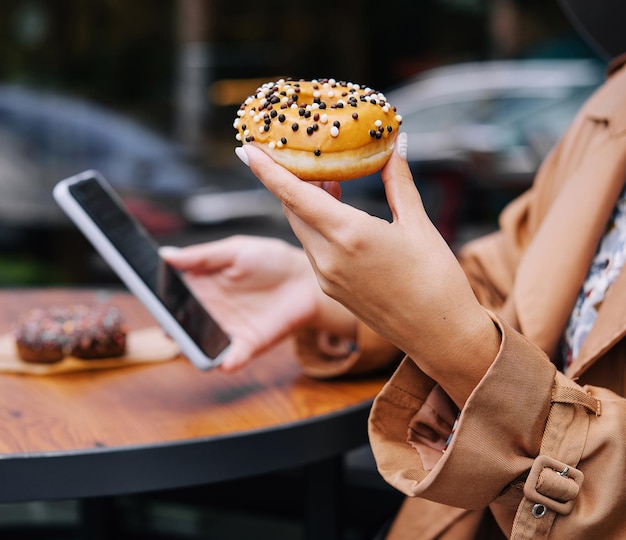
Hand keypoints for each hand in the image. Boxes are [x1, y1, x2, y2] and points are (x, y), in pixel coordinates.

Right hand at [160, 236, 355, 370]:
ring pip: (201, 345)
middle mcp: (208, 311)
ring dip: (193, 348)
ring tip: (189, 345)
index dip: (160, 299)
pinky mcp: (248, 345)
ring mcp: (226, 330)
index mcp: (200, 285)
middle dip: (172, 327)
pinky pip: (233, 358)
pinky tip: (226, 362)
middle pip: (181, 324)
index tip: (152, 299)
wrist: (304, 280)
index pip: (171, 296)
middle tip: (167, 325)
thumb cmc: (269, 260)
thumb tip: (165, 255)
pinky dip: (228, 362)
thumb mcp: (235, 250)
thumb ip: (202, 256)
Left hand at [239, 134, 500, 404]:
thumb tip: (395, 147)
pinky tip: (339, 220)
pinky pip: (313, 250)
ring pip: (302, 230)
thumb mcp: (418, 224)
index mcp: (349, 234)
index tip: (248, 150)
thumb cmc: (435, 278)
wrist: (439, 336)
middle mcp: (329, 257)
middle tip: (309, 158)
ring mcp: (327, 277)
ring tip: (333, 184)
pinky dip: (317, 229)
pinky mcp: (331, 290)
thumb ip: (399, 183)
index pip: (295, 195)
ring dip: (307, 205)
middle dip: (293, 182)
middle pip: (293, 210)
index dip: (268, 170)